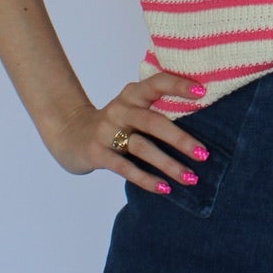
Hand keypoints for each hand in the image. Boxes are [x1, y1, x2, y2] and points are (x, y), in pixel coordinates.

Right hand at [43, 69, 208, 194]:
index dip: (178, 86)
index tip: (202, 93)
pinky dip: (146, 179)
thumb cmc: (115, 123)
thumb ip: (157, 109)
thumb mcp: (132, 108)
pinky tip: (164, 188)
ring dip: (168, 164)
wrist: (69, 134)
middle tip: (203, 154)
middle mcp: (120, 109)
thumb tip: (203, 123)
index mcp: (132, 94)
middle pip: (153, 122)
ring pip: (142, 147)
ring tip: (190, 178)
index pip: (157, 83)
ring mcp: (106, 131)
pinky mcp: (97, 152)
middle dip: (180, 139)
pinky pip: (125, 167)